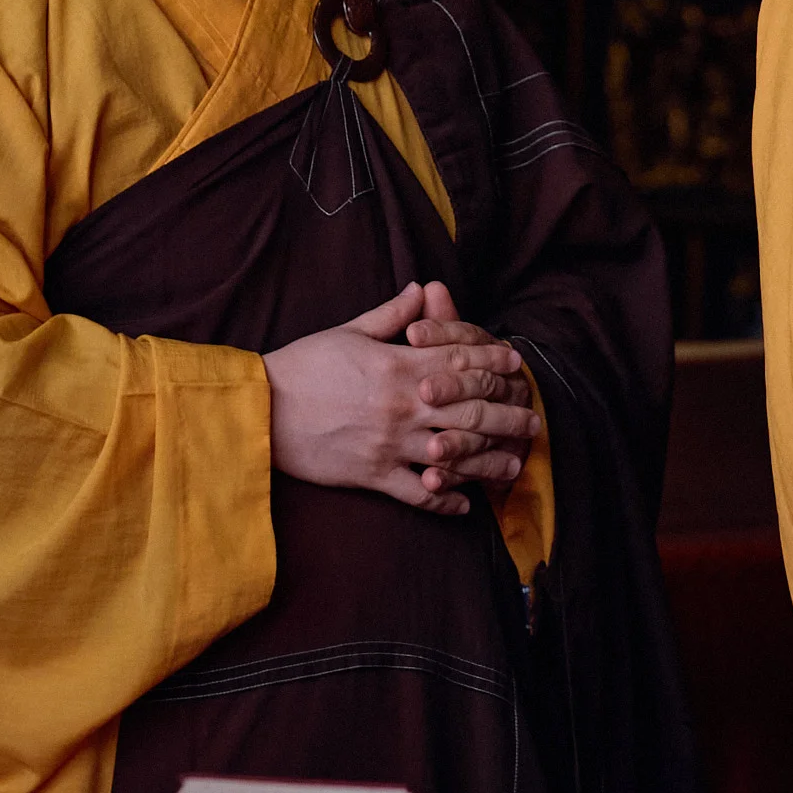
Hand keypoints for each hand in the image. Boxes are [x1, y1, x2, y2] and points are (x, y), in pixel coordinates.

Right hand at [264, 282, 538, 513]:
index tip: (517, 365)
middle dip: (507, 414)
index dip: (493, 362)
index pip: (461, 360)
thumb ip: (392, 315)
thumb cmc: (302, 365)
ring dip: (489, 461)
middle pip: (471, 409)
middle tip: (533, 420)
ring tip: (513, 465)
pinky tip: (466, 503)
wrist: (260, 409)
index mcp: (400, 365)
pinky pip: (420, 493)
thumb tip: (421, 288)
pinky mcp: (374, 475)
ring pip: (456, 454)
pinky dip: (447, 500)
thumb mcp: (349, 331)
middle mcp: (404, 405)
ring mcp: (392, 443)